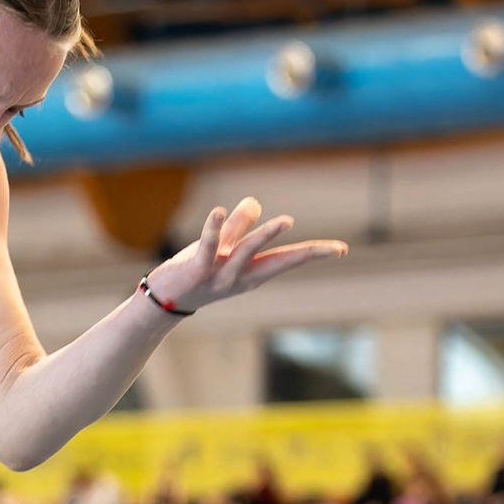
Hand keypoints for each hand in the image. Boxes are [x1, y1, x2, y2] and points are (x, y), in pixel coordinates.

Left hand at [145, 197, 346, 312]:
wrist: (162, 300)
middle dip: (305, 255)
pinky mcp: (196, 271)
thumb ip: (236, 226)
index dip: (313, 254)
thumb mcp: (219, 249)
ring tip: (286, 221)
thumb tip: (255, 203)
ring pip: (245, 254)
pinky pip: (207, 249)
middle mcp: (240, 278)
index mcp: (250, 273)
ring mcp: (218, 277)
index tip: (342, 249)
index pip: (286, 260)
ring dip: (264, 236)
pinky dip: (212, 229)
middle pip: (277, 263)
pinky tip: (219, 211)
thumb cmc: (194, 273)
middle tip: (334, 249)